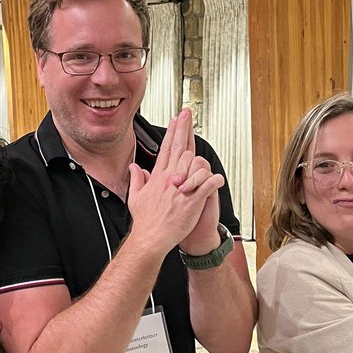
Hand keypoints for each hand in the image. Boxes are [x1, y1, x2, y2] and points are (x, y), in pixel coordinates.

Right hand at [128, 109, 224, 255]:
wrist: (150, 238)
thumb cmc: (145, 222)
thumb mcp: (135, 197)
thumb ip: (136, 179)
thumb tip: (135, 167)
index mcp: (158, 177)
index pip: (167, 148)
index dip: (173, 132)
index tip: (177, 119)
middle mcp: (170, 179)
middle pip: (181, 149)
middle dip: (185, 130)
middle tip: (189, 114)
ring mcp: (181, 189)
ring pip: (194, 163)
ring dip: (200, 162)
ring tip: (202, 167)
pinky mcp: (192, 200)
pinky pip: (207, 184)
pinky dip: (214, 180)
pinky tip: (217, 179)